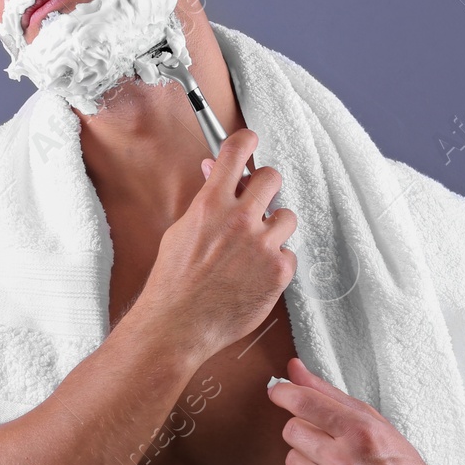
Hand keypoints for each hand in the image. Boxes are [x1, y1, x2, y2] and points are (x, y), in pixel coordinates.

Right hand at [140, 129, 297, 361]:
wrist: (179, 324)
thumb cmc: (175, 281)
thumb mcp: (182, 230)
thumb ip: (206, 200)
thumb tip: (214, 170)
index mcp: (211, 204)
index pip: (236, 151)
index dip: (245, 140)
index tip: (249, 141)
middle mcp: (239, 219)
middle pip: (272, 176)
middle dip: (265, 186)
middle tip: (256, 201)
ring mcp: (262, 245)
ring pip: (287, 216)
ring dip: (274, 228)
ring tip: (255, 247)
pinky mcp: (279, 271)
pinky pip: (289, 253)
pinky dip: (277, 262)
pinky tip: (256, 274)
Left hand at [267, 356, 461, 464]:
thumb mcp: (373, 422)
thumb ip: (329, 394)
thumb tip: (292, 368)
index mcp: (360, 432)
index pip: (305, 402)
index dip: (284, 393)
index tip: (278, 392)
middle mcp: (344, 463)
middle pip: (292, 431)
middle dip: (306, 433)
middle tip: (330, 444)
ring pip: (290, 461)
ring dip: (308, 463)